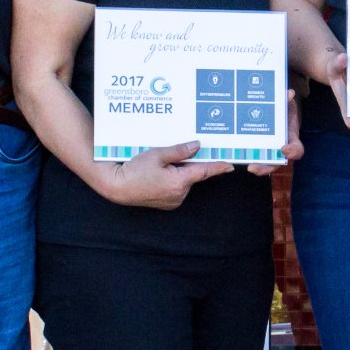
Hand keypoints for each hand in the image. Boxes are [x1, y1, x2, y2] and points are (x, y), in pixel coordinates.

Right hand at [106, 141, 232, 208]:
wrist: (118, 187)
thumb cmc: (135, 169)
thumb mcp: (158, 154)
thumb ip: (180, 151)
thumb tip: (196, 146)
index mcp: (179, 181)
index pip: (204, 172)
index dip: (218, 167)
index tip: (230, 165)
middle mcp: (179, 194)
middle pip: (192, 175)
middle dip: (187, 164)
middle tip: (171, 156)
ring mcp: (173, 201)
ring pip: (184, 182)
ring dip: (179, 172)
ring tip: (160, 166)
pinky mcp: (167, 204)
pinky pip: (176, 189)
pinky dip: (173, 180)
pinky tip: (158, 175)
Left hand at [249, 89, 304, 175]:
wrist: (276, 111)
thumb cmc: (284, 109)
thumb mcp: (287, 104)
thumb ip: (286, 100)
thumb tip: (288, 93)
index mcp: (291, 138)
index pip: (297, 150)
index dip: (292, 151)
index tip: (283, 149)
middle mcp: (280, 149)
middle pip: (277, 163)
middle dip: (265, 167)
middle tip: (253, 167)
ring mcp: (269, 151)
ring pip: (264, 164)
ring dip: (256, 167)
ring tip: (246, 166)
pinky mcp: (258, 150)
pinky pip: (253, 157)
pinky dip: (245, 159)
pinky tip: (234, 157)